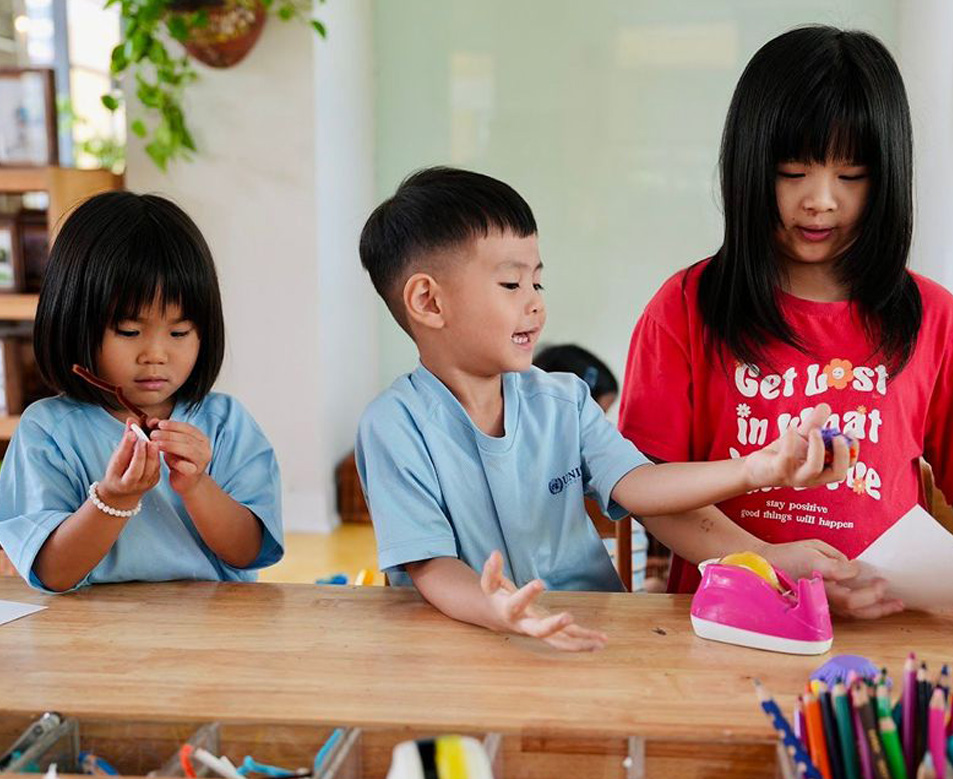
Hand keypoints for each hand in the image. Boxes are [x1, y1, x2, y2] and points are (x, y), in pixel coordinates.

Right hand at [98, 418, 160, 508]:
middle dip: (141, 452)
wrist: (124, 491)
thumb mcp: (117, 456)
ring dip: (153, 453)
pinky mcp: (155, 481)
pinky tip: (159, 446)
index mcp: (116, 478)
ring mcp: (144, 484)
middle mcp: (130, 484)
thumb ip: (125, 439)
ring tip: (154, 441)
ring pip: (150, 468)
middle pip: (137, 468)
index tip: (132, 434)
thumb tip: (131, 420)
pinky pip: (157, 467)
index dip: (127, 448)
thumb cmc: (118, 469)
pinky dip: (157, 455)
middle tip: (145, 438)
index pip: (121, 462)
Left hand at [149, 419, 211, 494]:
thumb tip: (153, 421)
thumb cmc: (179, 461)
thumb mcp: (173, 445)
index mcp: (202, 439)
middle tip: (153, 434)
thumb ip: (166, 433)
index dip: (174, 425)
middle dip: (169, 434)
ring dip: (170, 445)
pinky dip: (174, 461)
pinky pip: (184, 465)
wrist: (187, 482)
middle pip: (187, 438)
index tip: (160, 424)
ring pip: (187, 450)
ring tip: (155, 443)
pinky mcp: (195, 472)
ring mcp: (202, 461)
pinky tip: (164, 459)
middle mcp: (205, 449)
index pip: (188, 428)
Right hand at [480, 551, 607, 650]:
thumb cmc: (496, 597)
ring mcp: (540, 631)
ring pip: (559, 642)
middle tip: (568, 617)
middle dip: (554, 625)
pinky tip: (601, 641)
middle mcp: (525, 625)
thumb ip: (491, 570)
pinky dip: (584, 640)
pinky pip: (568, 639)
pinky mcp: (551, 633)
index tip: (541, 582)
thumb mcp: (491, 582)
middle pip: (540, 631)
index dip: (528, 594)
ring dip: (579, 643)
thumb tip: (495, 553)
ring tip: (600, 642)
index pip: (517, 603)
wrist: (498, 618)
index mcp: (510, 611)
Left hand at [744, 403, 850, 488]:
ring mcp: (795, 476)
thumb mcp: (801, 437)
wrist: (756, 467)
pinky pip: (788, 456)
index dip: (853, 452)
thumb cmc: (783, 453)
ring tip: (814, 430)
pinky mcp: (779, 470)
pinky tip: (790, 428)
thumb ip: (815, 423)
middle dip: (842, 454)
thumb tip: (826, 407)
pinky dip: (791, 440)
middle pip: (837, 473)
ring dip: (818, 447)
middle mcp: (812, 478)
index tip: (850, 432)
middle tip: (837, 435)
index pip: (845, 468)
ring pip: (814, 468)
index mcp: (822, 471)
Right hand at [758, 539, 903, 618]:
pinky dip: (865, 612)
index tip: (859, 567)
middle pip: (851, 602)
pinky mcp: (821, 609)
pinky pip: (846, 614)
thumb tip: (853, 569)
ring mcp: (819, 603)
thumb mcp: (811, 545)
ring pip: (852, 612)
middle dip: (875, 596)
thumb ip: (834, 556)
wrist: (766, 570)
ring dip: (877, 610)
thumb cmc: (788, 554)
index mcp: (814, 571)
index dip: (855, 571)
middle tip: (887, 586)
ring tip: (896, 604)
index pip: (843, 574)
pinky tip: (877, 607)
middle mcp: (818, 591)